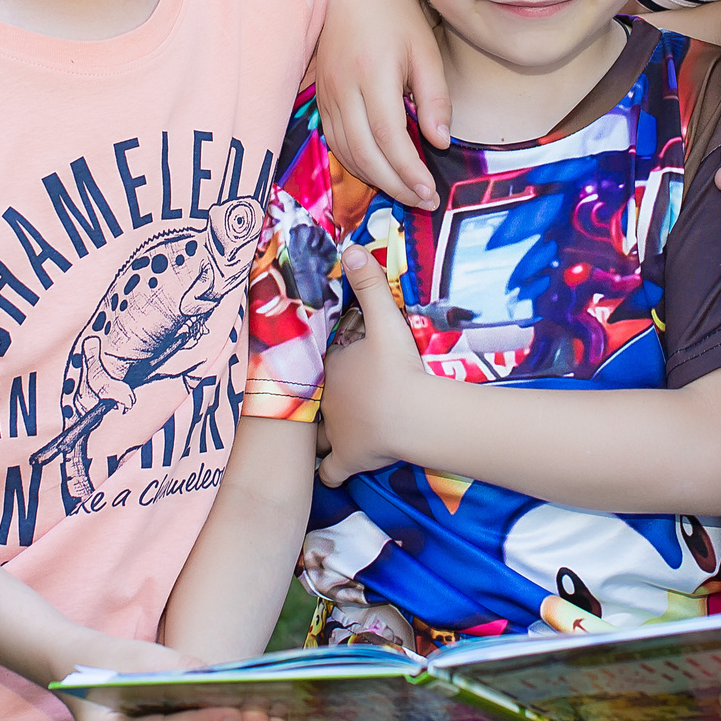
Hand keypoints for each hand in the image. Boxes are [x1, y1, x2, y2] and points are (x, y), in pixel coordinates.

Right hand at [311, 0, 446, 208]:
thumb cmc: (401, 20)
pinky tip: (380, 172)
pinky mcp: (322, 96)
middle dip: (393, 183)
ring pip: (345, 150)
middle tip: (422, 201)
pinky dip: (356, 162)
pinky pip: (335, 140)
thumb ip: (435, 98)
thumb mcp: (427, 53)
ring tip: (406, 193)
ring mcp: (328, 92)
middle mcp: (344, 86)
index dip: (407, 169)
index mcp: (372, 72)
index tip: (429, 191)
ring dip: (374, 179)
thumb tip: (440, 142)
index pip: (387, 135)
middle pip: (363, 150)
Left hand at [316, 249, 435, 486]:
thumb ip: (370, 285)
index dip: (311, 363)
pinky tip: (330, 472)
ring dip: (310, 436)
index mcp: (328, 369)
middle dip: (306, 400)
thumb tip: (353, 247)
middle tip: (315, 396)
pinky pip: (329, 474)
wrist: (414, 414)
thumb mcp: (386, 321)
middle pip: (306, 401)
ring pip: (310, 437)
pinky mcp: (348, 460)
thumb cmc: (398, 368)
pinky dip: (328, 473)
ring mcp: (333, 434)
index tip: (314, 362)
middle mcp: (323, 403)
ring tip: (313, 433)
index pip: (309, 364)